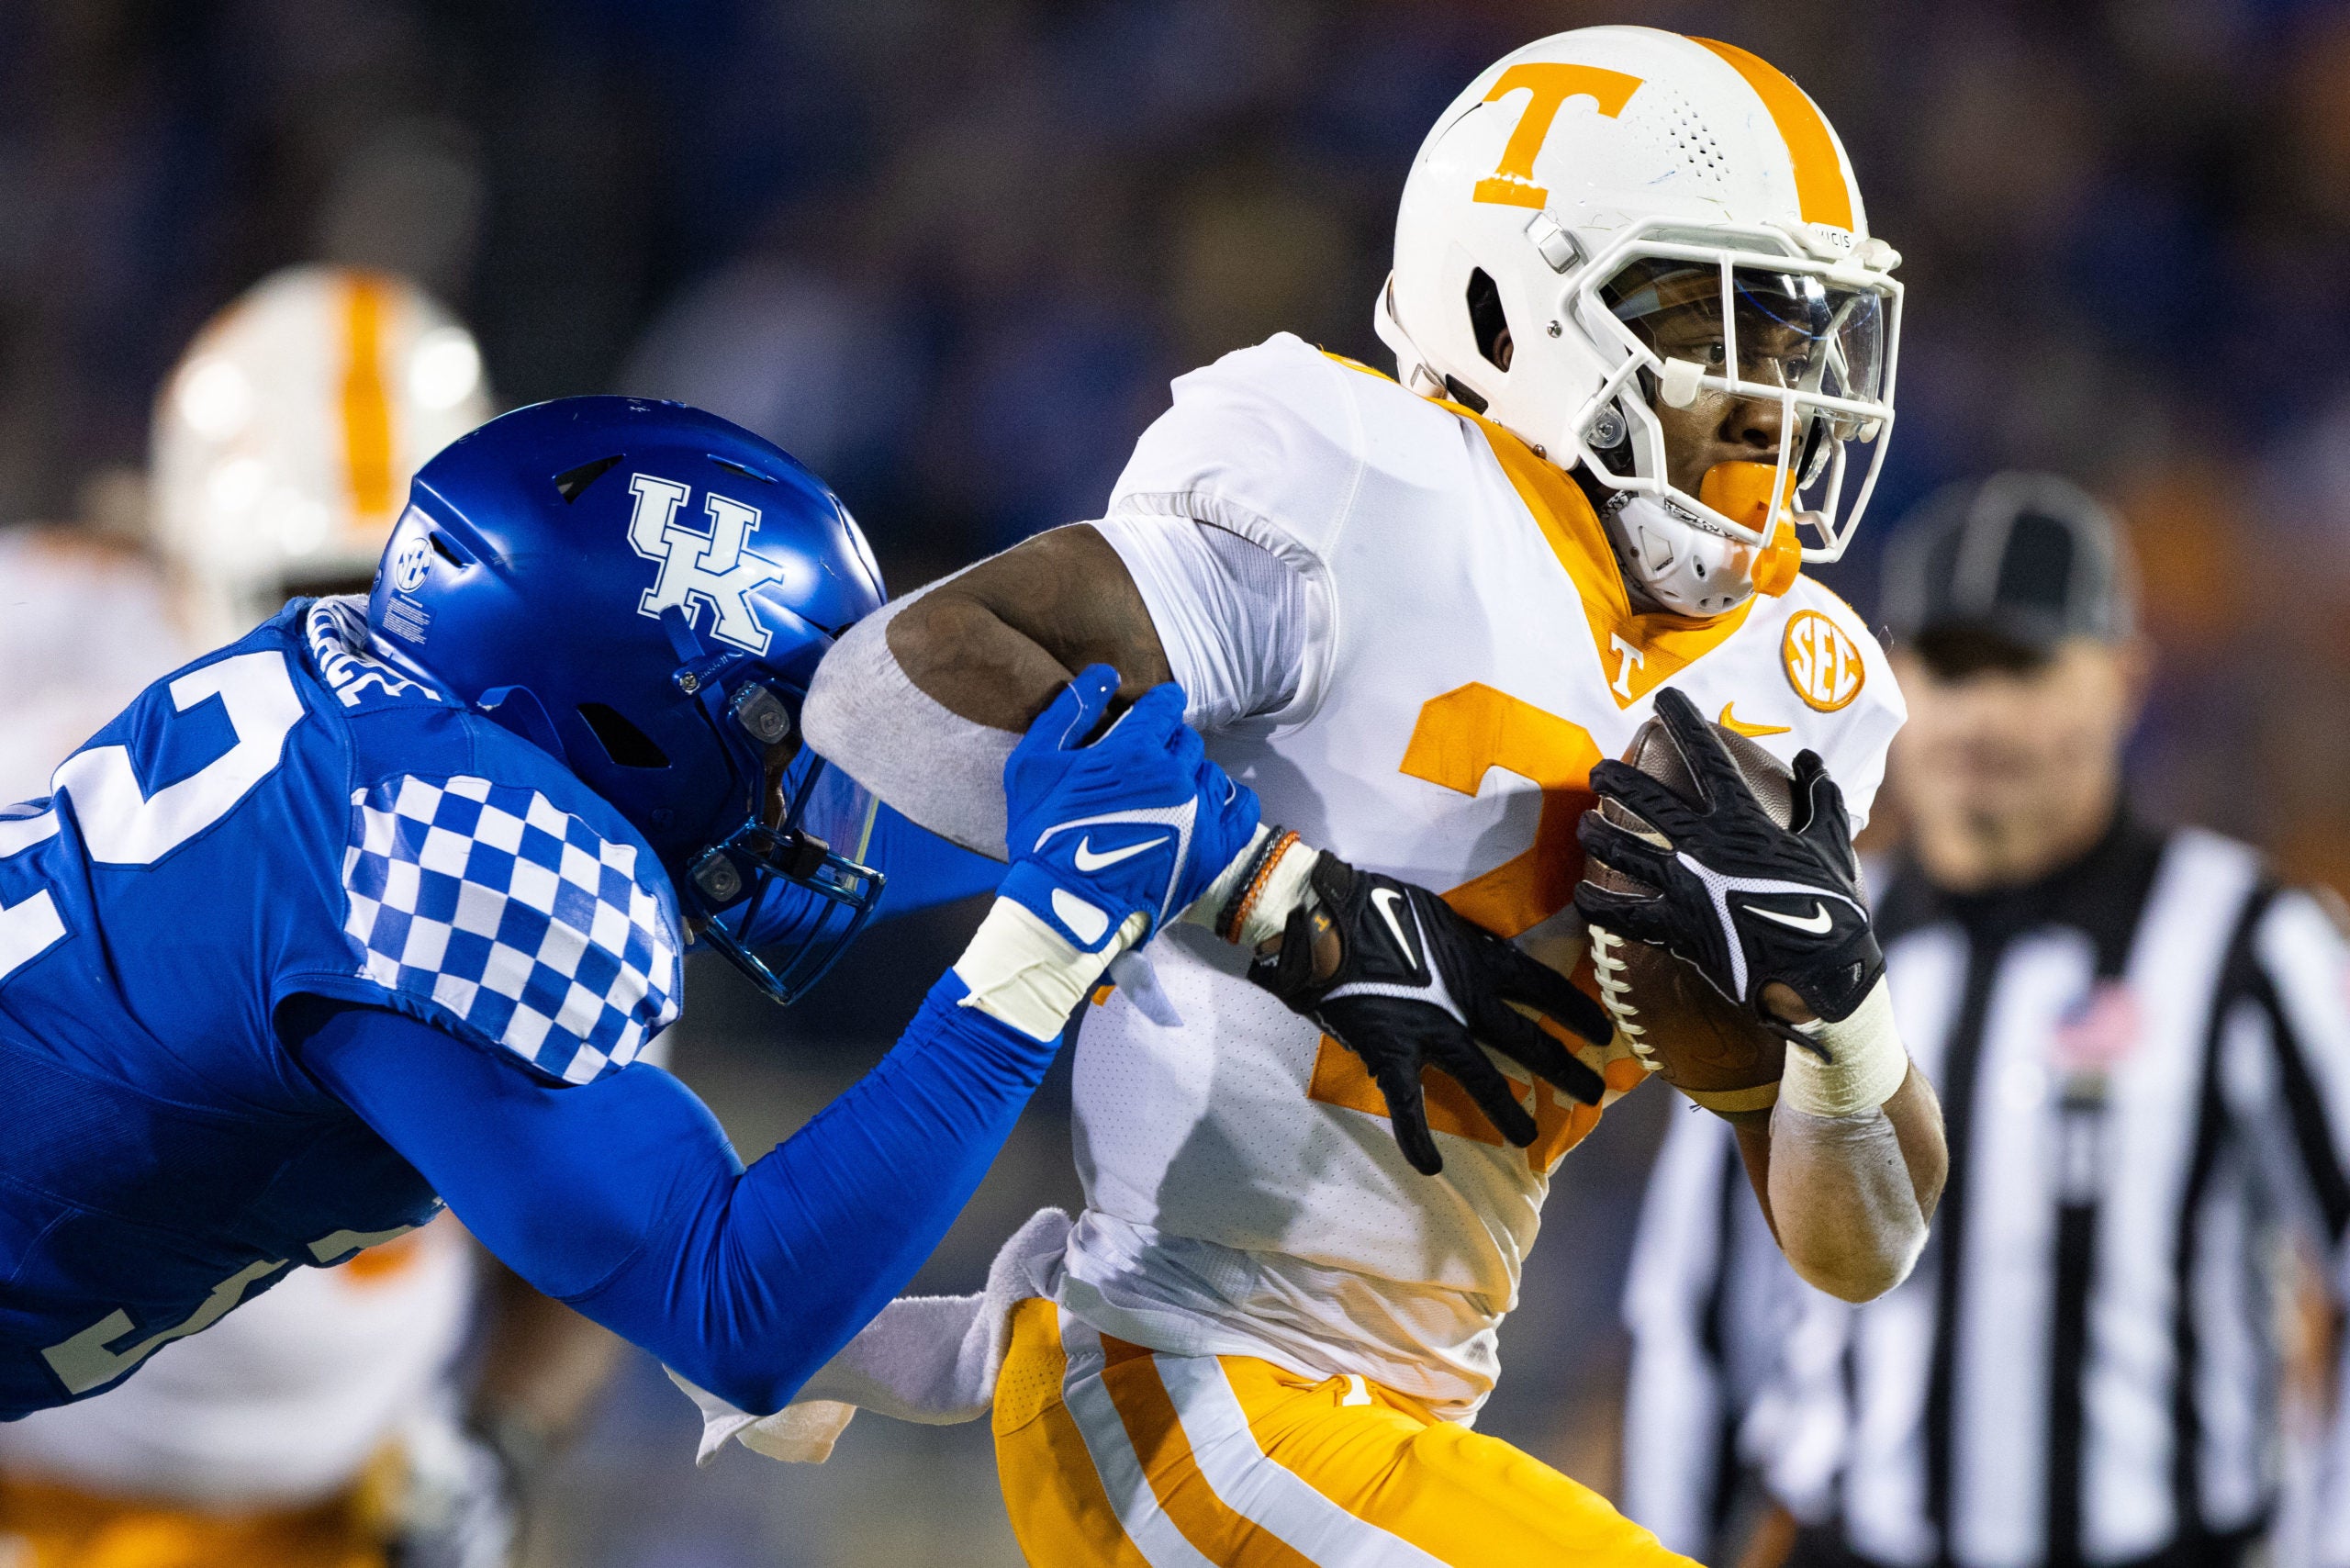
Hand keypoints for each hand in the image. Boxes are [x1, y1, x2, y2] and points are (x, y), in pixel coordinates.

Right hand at [998, 665, 1259, 955]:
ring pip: (1210, 772)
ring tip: (1168, 797)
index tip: (1151, 717)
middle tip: (1145, 769)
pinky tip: (1207, 807)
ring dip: (1191, 777)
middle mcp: (1175, 776)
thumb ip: (1068, 713)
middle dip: (1167, 747)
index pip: (1166, 705)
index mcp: (1134, 750)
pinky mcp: (1215, 847)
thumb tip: (1104, 674)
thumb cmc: (1043, 836)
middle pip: (1187, 740)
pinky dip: (1228, 801)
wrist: (1067, 906)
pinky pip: (1242, 807)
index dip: (1157, 707)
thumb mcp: (1033, 765)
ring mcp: (1200, 813)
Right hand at [1248, 853, 1608, 1174]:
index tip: (1600, 1035)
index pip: (1545, 989)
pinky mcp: (1391, 1052)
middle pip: (1528, 1040)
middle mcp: (1468, 999)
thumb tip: (1480, 951)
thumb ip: (1465, 941)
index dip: (1576, 1013)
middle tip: (1591, 1094)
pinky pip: (1407, 1103)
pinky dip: (1417, 1137)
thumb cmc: (1379, 904)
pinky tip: (1431, 1165)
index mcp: (1482, 960)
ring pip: (1482, 1077)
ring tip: (1530, 1136)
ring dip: (1508, 1109)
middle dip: (1564, 1069)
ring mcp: (1431, 1030)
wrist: (1325, 916)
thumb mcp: (1439, 915)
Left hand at [1574, 687, 1880, 1023]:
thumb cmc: (1831, 906)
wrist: (1821, 973)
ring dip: (1597, 835)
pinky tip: (1582, 894)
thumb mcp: (1832, 843)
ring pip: (1623, 852)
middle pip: (1646, 801)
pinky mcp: (1676, 929)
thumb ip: (1820, 798)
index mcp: (1743, 820)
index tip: (1663, 700)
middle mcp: (1705, 847)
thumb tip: (1810, 760)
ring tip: (1584, 826)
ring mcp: (1685, 888)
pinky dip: (1598, 904)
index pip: (1707, 756)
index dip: (1684, 722)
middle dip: (1616, 780)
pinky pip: (1624, 914)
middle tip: (1599, 771)